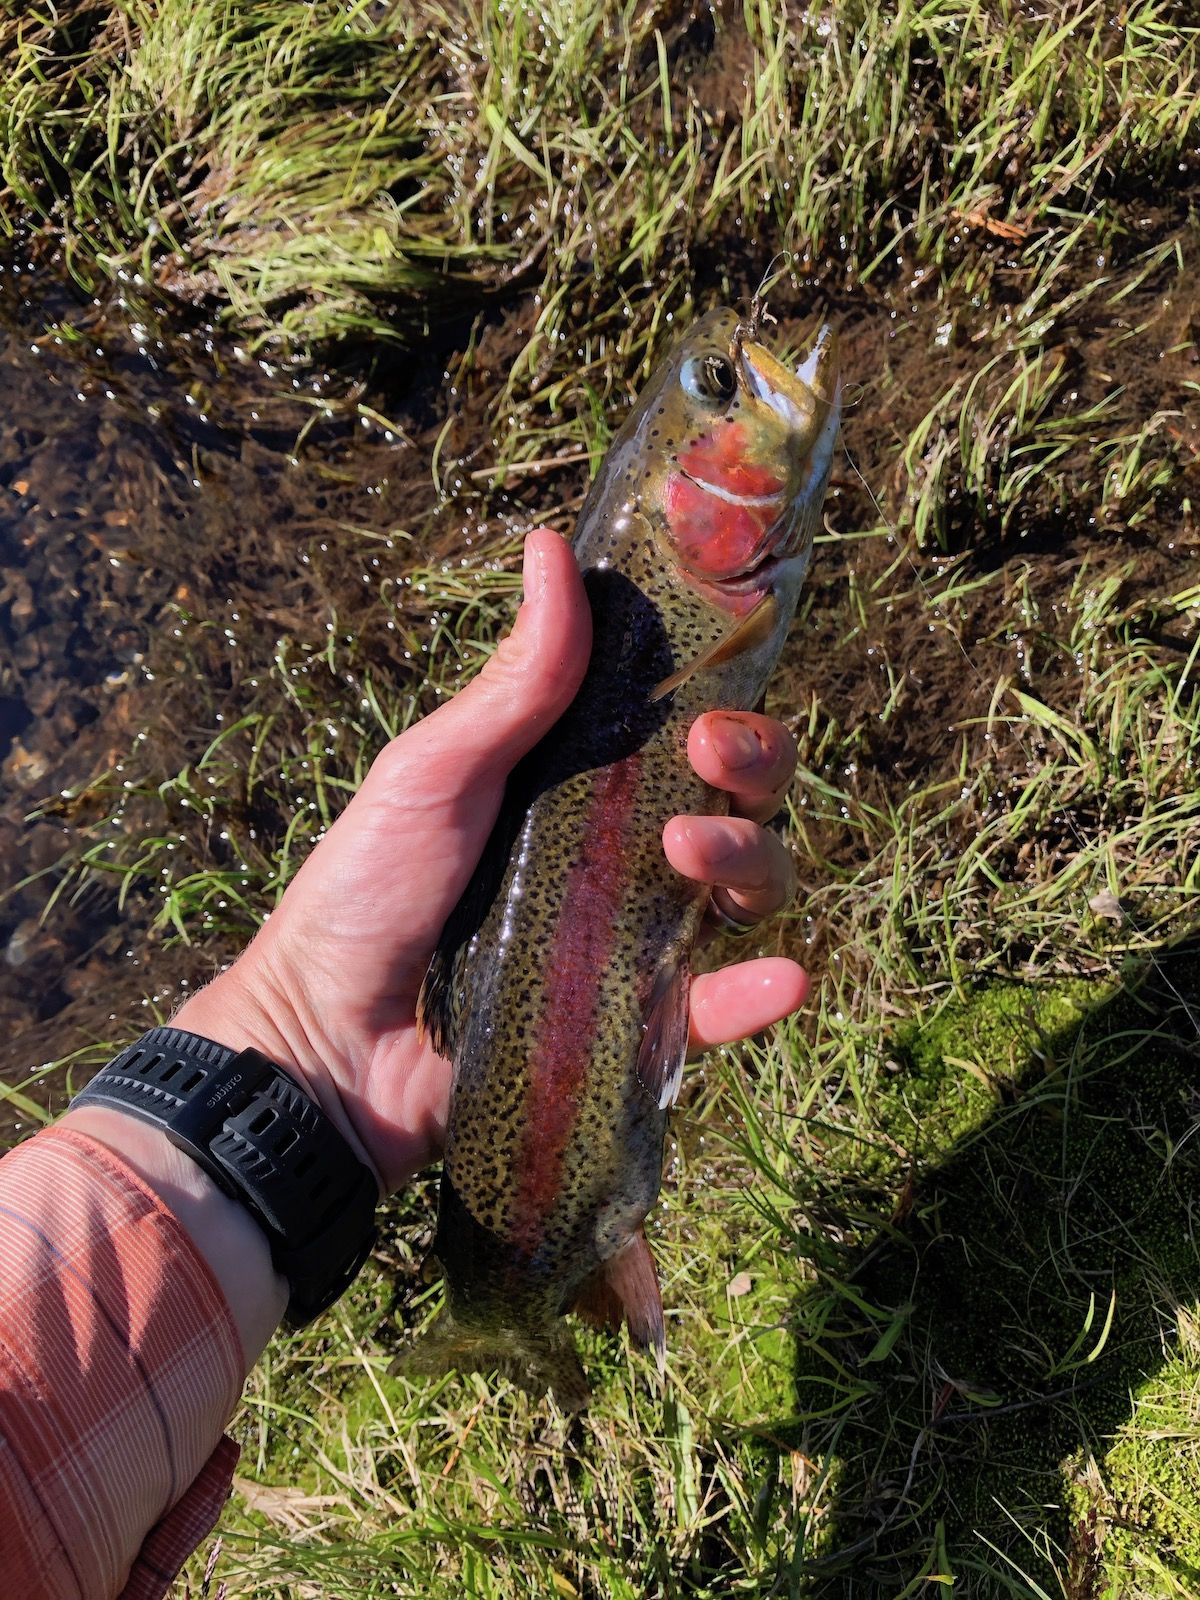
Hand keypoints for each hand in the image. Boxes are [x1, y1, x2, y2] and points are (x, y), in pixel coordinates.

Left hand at [174, 530, 807, 1193]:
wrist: (323, 1039)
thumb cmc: (365, 889)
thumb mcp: (434, 770)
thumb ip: (511, 682)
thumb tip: (552, 548)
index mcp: (581, 784)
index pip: (687, 731)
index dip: (723, 702)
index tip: (711, 686)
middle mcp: (622, 855)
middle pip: (738, 798)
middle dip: (753, 765)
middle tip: (709, 754)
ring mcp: (632, 941)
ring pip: (746, 890)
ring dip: (749, 859)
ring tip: (686, 854)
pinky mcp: (630, 1027)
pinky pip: (712, 1011)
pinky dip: (757, 996)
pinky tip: (782, 978)